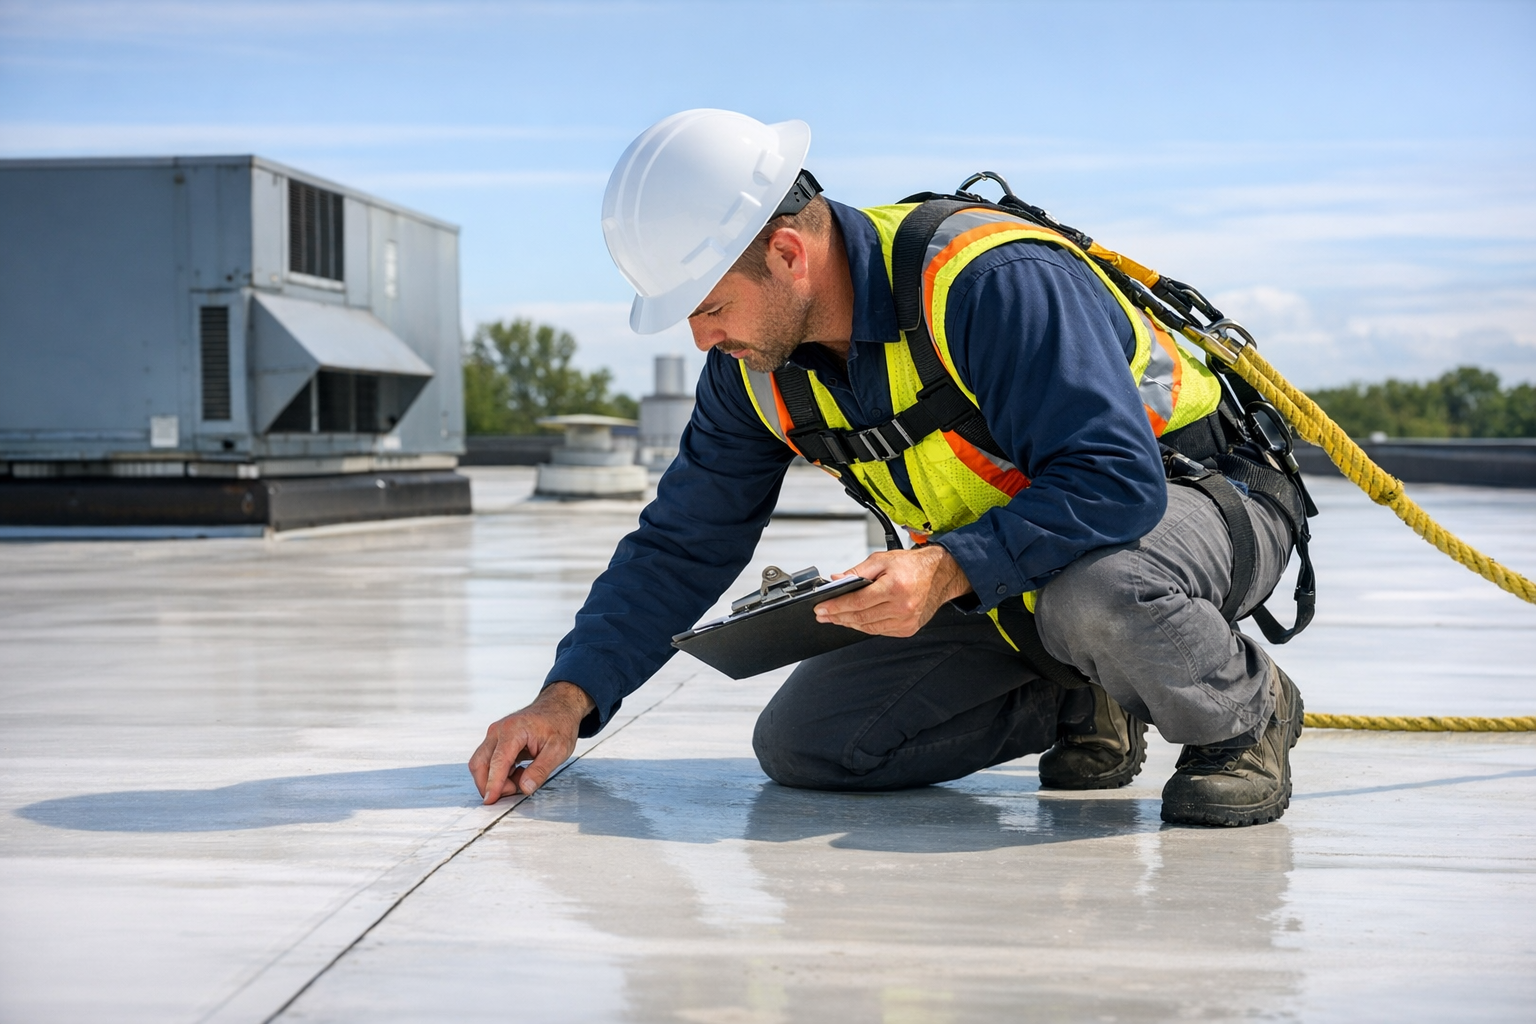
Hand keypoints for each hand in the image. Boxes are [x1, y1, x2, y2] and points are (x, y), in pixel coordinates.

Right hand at [468, 681, 593, 804]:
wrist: (558, 707)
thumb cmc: (559, 724)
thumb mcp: (558, 750)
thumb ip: (540, 770)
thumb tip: (524, 788)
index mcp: (513, 730)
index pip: (497, 762)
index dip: (493, 784)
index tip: (490, 800)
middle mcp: (498, 731)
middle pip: (479, 764)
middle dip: (490, 785)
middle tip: (512, 793)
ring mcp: (495, 735)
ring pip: (482, 765)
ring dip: (496, 780)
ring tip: (521, 780)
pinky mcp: (496, 741)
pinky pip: (489, 763)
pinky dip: (500, 774)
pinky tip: (519, 774)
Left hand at [813, 545, 972, 637]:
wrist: (939, 574)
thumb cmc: (912, 566)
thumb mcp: (882, 559)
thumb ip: (857, 571)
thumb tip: (837, 579)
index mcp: (895, 587)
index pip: (857, 602)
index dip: (836, 606)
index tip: (821, 608)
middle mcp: (902, 606)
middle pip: (861, 617)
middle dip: (837, 616)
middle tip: (823, 615)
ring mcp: (906, 620)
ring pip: (869, 627)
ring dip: (849, 623)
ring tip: (835, 618)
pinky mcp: (909, 628)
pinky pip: (880, 631)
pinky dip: (866, 626)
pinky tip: (855, 620)